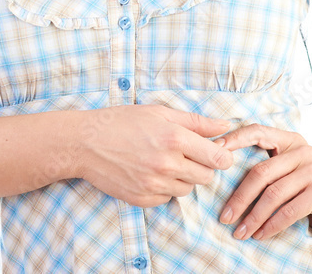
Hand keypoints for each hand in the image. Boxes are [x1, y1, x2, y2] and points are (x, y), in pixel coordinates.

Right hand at [73, 105, 235, 207]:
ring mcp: (154, 184)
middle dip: (203, 167)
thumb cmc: (122, 121)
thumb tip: (225, 126)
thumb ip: (196, 121)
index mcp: (174, 138)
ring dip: (183, 178)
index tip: (217, 153)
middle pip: (206, 177)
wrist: (85, 143)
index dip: (222, 156)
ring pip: (188, 189)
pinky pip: (167, 198)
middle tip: (186, 154)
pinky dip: (165, 188)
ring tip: (165, 161)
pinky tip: (150, 172)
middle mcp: (167, 164)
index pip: (218, 158)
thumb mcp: (160, 112)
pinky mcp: (143, 199)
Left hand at [215, 123, 311, 240]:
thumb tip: (224, 177)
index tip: (214, 155)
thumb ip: (269, 168)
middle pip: (260, 172)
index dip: (234, 140)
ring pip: (272, 194)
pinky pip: (289, 210)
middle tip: (224, 217)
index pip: (257, 131)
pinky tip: (261, 235)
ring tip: (240, 232)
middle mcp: (302, 150)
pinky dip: (272, 225)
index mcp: (290, 140)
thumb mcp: (290, 173)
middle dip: (239, 198)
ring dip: (253, 217)